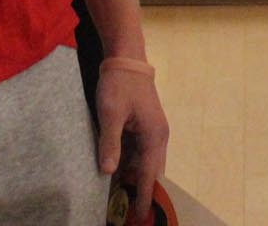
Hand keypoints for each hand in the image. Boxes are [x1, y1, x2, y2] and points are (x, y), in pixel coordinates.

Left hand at [97, 65, 168, 223]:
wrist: (126, 58)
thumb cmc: (119, 84)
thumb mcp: (110, 114)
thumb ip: (110, 143)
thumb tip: (108, 172)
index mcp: (154, 135)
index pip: (149, 174)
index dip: (143, 196)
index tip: (139, 217)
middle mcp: (158, 136)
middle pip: (150, 171)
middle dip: (140, 191)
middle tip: (127, 212)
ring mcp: (152, 131)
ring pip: (144, 163)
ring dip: (133, 179)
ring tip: (118, 198)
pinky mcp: (143, 126)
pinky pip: (138, 152)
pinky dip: (129, 165)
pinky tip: (116, 174)